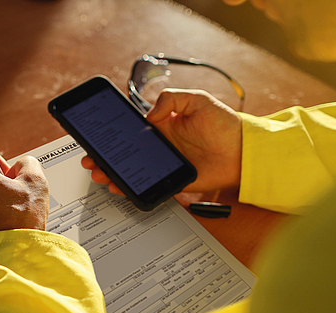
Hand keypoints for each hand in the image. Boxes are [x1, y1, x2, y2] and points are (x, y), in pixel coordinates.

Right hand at [85, 89, 242, 194]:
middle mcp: (161, 146)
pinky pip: (148, 186)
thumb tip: (150, 113)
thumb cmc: (226, 125)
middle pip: (125, 153)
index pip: (131, 130)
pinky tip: (120, 187)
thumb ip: (172, 99)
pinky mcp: (172, 181)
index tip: (97, 136)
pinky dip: (132, 189)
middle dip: (105, 156)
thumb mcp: (199, 100)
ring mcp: (165, 165)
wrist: (244, 153)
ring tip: (100, 173)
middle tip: (91, 159)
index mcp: (163, 125)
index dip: (113, 134)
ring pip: (132, 171)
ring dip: (113, 173)